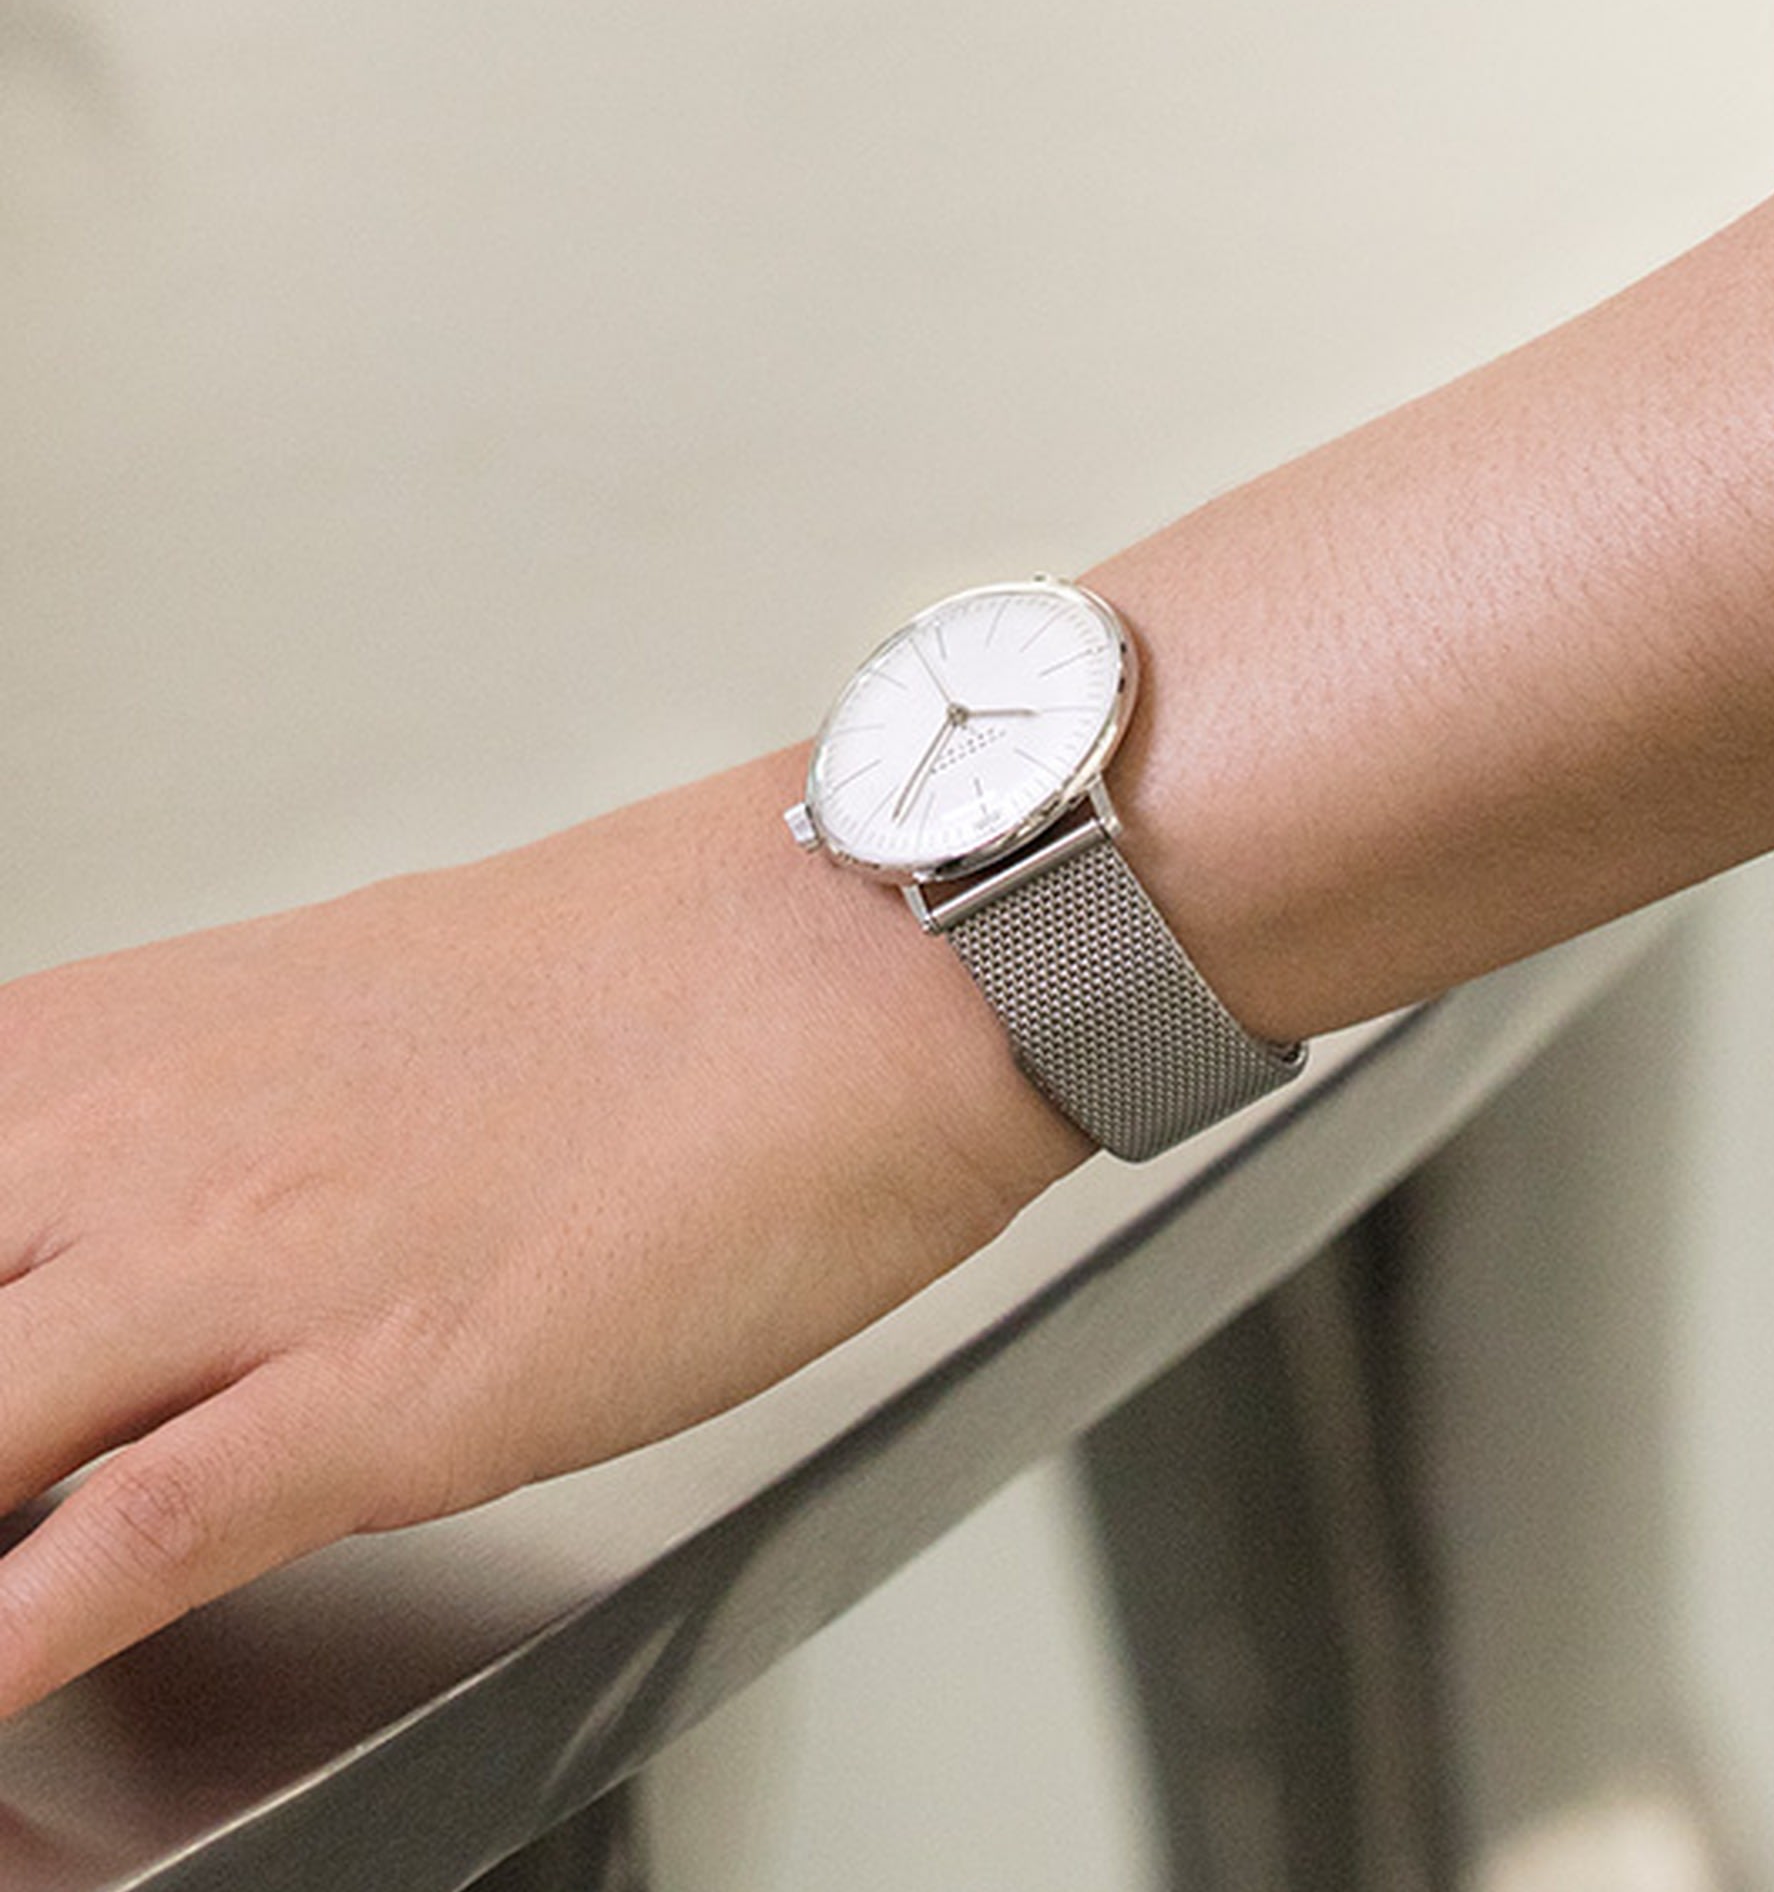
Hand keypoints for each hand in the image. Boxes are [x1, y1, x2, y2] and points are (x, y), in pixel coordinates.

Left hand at [0, 748, 1085, 1717]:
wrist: (870, 953)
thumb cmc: (678, 973)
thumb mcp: (378, 1008)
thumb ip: (220, 1118)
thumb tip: (148, 1218)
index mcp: (140, 1048)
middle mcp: (154, 1147)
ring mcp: (257, 1267)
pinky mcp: (385, 1387)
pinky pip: (127, 1541)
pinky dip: (16, 1639)